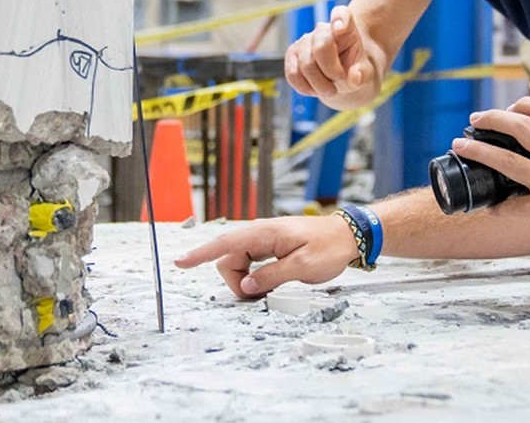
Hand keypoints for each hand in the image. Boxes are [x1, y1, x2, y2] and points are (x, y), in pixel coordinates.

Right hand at [173, 215, 358, 297]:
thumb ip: (272, 276)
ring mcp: (265, 242)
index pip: (225, 244)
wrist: (349, 236)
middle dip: (235, 281)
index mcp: (264, 234)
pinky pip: (251, 265)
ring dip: (245, 281)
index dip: (200, 254)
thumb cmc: (328, 247)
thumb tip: (246, 286)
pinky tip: (268, 284)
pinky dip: (254, 278)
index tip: (180, 262)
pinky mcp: (271, 249)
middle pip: (229, 260)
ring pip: (239, 264)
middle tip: (258, 295)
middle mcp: (260, 235)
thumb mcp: (302, 265)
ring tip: (268, 290)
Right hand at [283, 6, 379, 101]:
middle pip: (321, 47)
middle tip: (339, 81)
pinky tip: (315, 89)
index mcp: (345, 28)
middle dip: (331, 71)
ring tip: (330, 90)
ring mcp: (304, 41)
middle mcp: (322, 30)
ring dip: (319, 84)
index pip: (342, 14)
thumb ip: (363, 74)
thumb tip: (355, 77)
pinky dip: (305, 87)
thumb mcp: (364, 73)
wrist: (338, 78)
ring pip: (306, 64)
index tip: (341, 28)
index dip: (340, 19)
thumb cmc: (352, 70)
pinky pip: (293, 74)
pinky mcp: (292, 54)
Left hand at [454, 97, 529, 264]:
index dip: (524, 104)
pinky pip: (511, 205)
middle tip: (476, 120)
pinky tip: (491, 208)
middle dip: (493, 119)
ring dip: (479, 151)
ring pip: (507, 159)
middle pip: (522, 126)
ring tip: (462, 147)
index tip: (509, 109)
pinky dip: (497, 206)